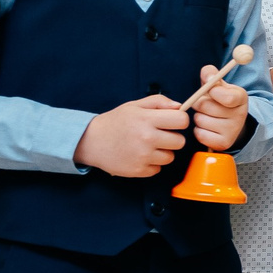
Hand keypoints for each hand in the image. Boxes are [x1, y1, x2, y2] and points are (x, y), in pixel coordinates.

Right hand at [73, 95, 189, 176]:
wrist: (91, 141)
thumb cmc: (115, 122)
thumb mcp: (134, 105)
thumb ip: (159, 102)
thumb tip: (180, 106)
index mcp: (147, 119)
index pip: (182, 120)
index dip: (179, 120)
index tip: (172, 122)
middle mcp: (147, 138)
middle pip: (180, 142)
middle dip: (172, 138)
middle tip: (158, 135)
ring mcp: (143, 156)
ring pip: (170, 157)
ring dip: (162, 152)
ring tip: (147, 146)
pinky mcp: (139, 170)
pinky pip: (158, 169)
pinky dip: (152, 164)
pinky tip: (140, 156)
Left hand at [190, 65, 249, 149]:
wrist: (230, 122)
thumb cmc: (220, 100)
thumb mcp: (218, 84)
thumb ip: (210, 74)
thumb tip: (208, 76)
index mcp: (241, 97)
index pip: (228, 97)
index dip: (213, 92)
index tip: (210, 90)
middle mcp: (240, 115)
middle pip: (206, 107)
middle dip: (199, 104)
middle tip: (206, 105)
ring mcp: (233, 131)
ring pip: (200, 120)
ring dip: (198, 117)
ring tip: (207, 116)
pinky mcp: (224, 143)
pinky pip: (200, 134)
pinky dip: (198, 130)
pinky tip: (207, 127)